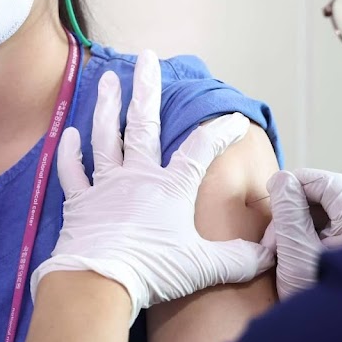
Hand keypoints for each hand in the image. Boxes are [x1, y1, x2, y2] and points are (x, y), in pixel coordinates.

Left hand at [30, 50, 274, 324]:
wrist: (98, 283)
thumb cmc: (153, 271)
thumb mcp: (204, 267)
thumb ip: (238, 258)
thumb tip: (271, 253)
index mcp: (171, 187)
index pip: (201, 149)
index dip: (220, 132)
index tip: (234, 118)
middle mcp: (138, 176)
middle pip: (144, 123)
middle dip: (148, 88)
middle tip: (147, 58)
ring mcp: (105, 186)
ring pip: (105, 136)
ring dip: (107, 106)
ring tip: (109, 79)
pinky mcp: (79, 202)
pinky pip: (72, 171)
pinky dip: (71, 152)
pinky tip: (70, 134)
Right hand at [264, 168, 341, 299]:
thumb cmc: (319, 304)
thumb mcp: (297, 253)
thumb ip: (289, 213)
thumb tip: (283, 180)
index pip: (332, 184)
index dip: (301, 181)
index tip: (276, 186)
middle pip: (330, 203)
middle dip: (296, 210)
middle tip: (274, 231)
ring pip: (328, 222)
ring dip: (299, 228)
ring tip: (279, 250)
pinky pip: (331, 239)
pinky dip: (308, 242)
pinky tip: (291, 257)